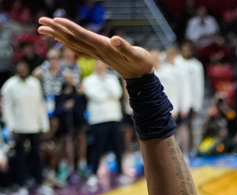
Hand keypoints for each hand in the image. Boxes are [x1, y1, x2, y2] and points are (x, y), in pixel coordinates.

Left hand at [38, 18, 154, 78]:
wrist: (141, 78)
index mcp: (105, 48)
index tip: (56, 20)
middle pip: (72, 39)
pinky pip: (77, 48)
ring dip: (56, 35)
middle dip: (56, 30)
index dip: (70, 28)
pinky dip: (66, 42)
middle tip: (40, 21)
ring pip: (72, 43)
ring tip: (42, 28)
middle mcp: (97, 51)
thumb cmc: (141, 64)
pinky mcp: (97, 55)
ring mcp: (96, 54)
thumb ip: (126, 48)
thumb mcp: (137, 55)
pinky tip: (59, 38)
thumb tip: (116, 40)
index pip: (83, 36)